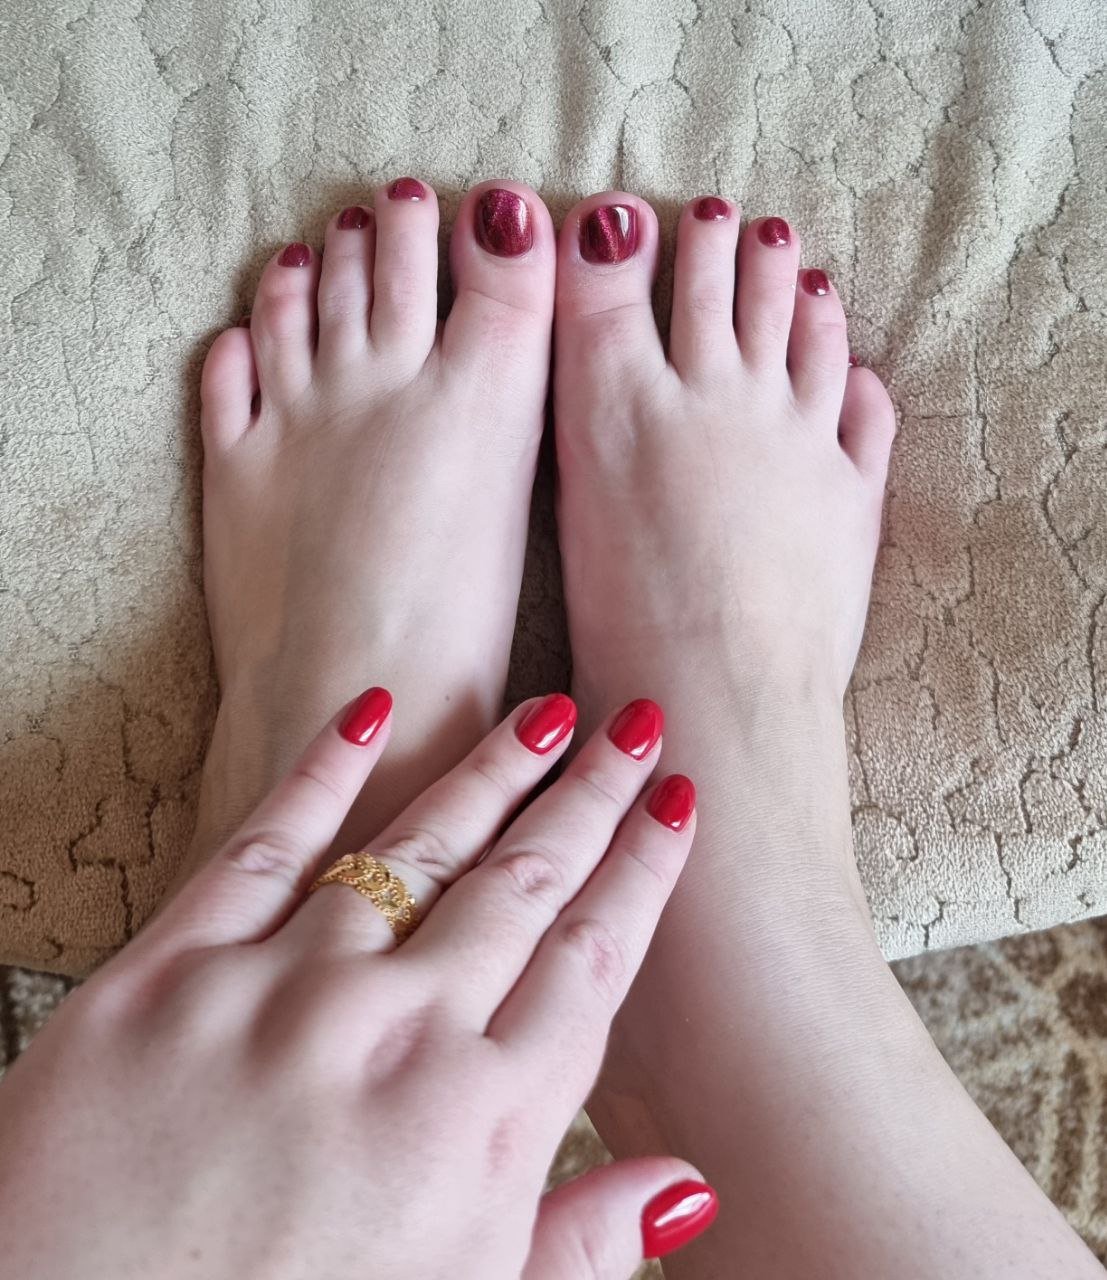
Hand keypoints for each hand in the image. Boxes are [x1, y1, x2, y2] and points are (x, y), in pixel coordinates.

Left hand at [0, 690, 716, 1277]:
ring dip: (492, 771)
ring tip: (547, 712)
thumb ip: (581, 1247)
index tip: (678, 804)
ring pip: (416, 846)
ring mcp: (281, 993)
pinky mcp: (170, 975)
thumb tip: (686, 1185)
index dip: (644, 872)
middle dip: (591, 798)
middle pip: (523, 884)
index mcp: (479, 1128)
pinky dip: (324, 769)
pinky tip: (375, 711)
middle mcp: (396, 1037)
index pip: (592, 960)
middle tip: (635, 727)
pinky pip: (265, 844)